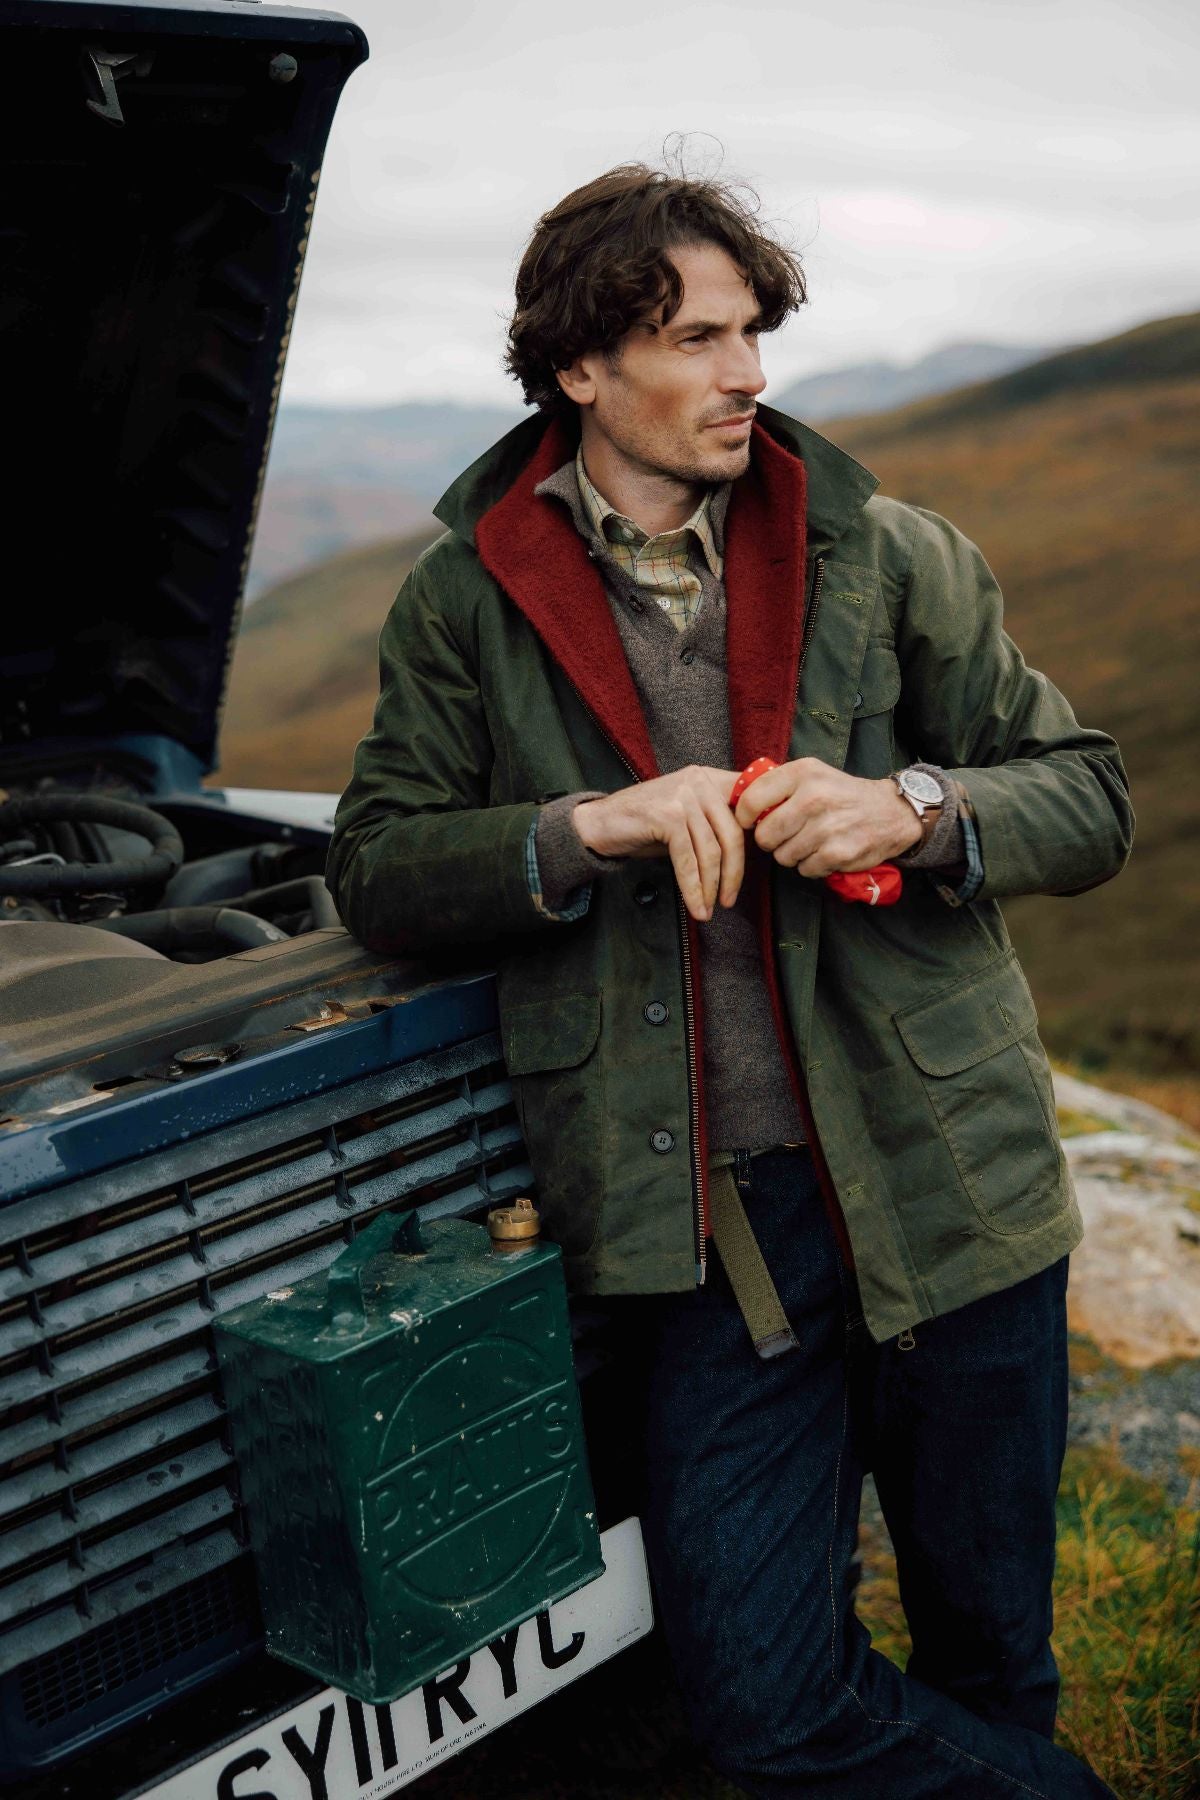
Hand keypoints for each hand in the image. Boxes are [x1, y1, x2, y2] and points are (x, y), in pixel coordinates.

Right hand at [574, 766, 742, 921]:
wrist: (598, 824)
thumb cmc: (644, 827)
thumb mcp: (686, 818)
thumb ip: (714, 825)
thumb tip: (746, 854)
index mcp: (708, 778)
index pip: (748, 805)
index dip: (759, 834)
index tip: (757, 865)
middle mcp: (697, 781)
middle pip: (732, 834)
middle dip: (733, 874)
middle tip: (729, 900)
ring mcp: (681, 796)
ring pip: (710, 850)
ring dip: (711, 886)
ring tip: (707, 909)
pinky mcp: (666, 816)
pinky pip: (687, 859)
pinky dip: (693, 887)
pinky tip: (694, 905)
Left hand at [733, 758, 921, 876]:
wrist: (891, 812)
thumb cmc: (842, 794)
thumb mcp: (813, 775)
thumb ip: (777, 785)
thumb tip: (736, 803)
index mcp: (803, 773)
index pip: (751, 800)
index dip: (745, 817)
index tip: (752, 822)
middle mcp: (814, 797)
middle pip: (765, 835)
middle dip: (771, 840)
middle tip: (787, 835)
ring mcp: (826, 827)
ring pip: (783, 856)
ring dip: (793, 854)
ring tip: (812, 841)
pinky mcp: (837, 853)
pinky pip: (804, 870)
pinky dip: (812, 866)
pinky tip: (826, 852)